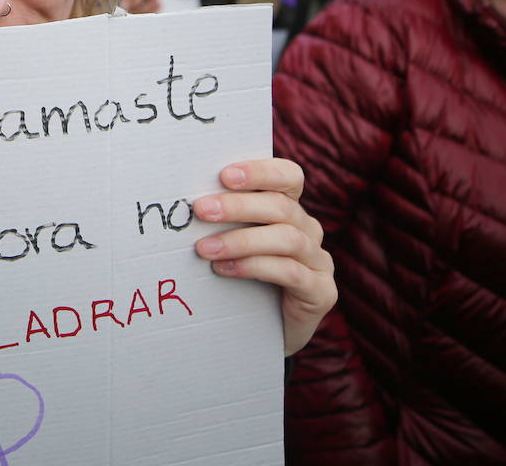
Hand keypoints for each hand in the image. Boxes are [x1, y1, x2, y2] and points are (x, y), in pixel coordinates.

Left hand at [192, 158, 336, 355]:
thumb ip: (221, 222)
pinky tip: (224, 270)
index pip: (288, 176)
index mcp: (290, 209)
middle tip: (201, 210)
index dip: (260, 171)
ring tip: (204, 249)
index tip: (223, 175)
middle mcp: (309, 230)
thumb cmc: (241, 280)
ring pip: (287, 239)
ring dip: (241, 240)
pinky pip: (291, 273)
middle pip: (281, 207)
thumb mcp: (233, 244)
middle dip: (238, 206)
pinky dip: (254, 268)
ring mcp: (319, 261)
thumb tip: (183, 201)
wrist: (262, 334)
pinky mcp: (322, 292)